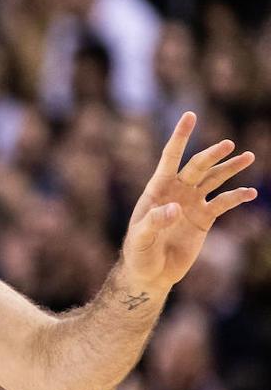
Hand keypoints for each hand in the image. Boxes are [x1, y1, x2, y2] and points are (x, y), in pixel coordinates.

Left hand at [122, 112, 256, 292]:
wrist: (151, 273)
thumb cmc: (139, 254)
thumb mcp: (141, 239)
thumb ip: (155, 222)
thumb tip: (176, 208)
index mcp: (157, 189)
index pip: (170, 157)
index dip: (180, 137)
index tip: (190, 116)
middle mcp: (176, 191)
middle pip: (197, 167)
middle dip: (212, 155)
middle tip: (228, 145)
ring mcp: (192, 203)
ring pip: (214, 180)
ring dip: (230, 168)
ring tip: (248, 156)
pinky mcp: (204, 219)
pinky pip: (223, 203)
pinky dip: (237, 197)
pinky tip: (249, 193)